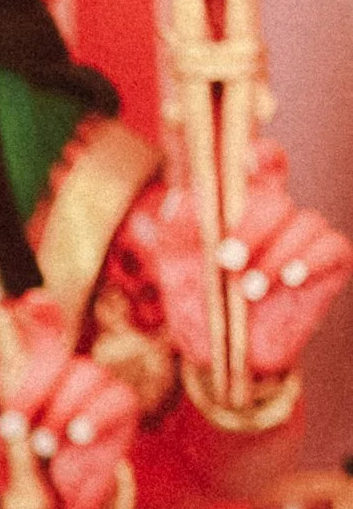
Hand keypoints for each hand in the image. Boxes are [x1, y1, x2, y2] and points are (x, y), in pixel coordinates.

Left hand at [0, 304, 137, 508]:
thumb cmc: (21, 469)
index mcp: (32, 375)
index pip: (37, 332)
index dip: (37, 311)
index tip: (26, 297)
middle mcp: (65, 372)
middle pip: (55, 357)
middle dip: (30, 391)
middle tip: (13, 429)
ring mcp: (95, 387)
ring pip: (84, 377)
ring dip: (59, 414)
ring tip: (43, 446)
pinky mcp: (121, 409)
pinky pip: (114, 400)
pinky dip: (92, 418)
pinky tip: (77, 437)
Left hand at [145, 146, 351, 380]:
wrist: (217, 351)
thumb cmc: (197, 297)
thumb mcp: (174, 263)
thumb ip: (176, 228)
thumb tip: (182, 198)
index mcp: (245, 204)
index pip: (265, 165)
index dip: (262, 156)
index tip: (246, 164)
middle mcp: (279, 216)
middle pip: (278, 201)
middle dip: (251, 228)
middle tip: (227, 260)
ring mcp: (304, 240)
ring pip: (307, 223)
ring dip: (275, 256)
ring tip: (249, 290)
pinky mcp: (327, 267)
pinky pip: (333, 248)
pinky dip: (310, 261)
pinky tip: (289, 279)